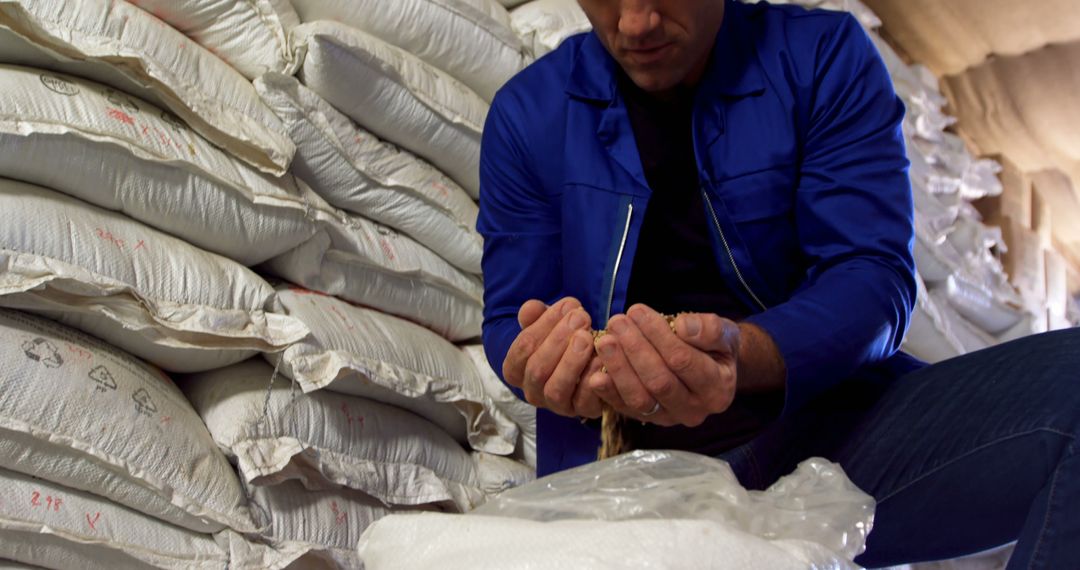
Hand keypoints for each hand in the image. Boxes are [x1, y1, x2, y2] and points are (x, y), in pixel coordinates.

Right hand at [502, 298, 599, 416]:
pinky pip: (583, 402)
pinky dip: (591, 380)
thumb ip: (537, 316)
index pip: (523, 348)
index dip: (544, 324)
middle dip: (558, 340)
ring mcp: (557, 405)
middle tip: (581, 317)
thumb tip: (530, 308)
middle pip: (537, 369)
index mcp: (517, 370)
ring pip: (555, 389)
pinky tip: (601, 359)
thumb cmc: (566, 343)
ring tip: (588, 338)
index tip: (568, 305)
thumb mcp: (550, 326)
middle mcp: (533, 391)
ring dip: (571, 362)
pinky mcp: (582, 412)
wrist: (595, 365)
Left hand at [589, 304, 739, 426]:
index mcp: (718, 390)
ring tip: (604, 340)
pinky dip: (608, 392)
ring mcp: (669, 418)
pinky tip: (594, 372)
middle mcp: (695, 411)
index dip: (657, 335)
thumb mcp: (724, 332)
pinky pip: (625, 409)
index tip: (637, 311)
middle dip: (634, 349)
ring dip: (618, 369)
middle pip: (659, 382)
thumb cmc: (715, 346)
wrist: (711, 367)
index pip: (682, 361)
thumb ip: (710, 329)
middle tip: (617, 322)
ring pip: (640, 399)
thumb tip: (683, 326)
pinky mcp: (647, 419)